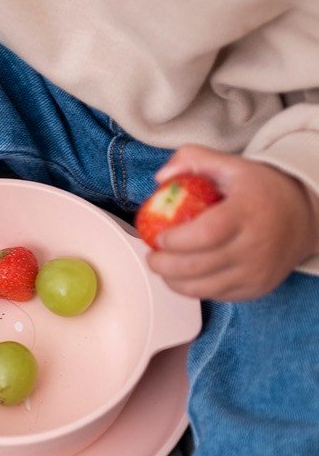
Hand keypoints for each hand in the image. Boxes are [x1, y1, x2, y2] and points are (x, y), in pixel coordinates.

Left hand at [146, 144, 318, 300]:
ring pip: (203, 288)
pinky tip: (182, 277)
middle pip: (198, 266)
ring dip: (173, 281)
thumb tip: (161, 178)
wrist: (303, 217)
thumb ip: (194, 160)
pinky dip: (192, 290)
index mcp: (247, 212)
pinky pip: (215, 296)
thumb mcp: (232, 165)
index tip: (158, 237)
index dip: (176, 240)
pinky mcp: (255, 289)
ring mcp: (255, 271)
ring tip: (162, 267)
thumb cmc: (261, 191)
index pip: (206, 233)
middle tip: (152, 256)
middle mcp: (254, 246)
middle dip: (164, 265)